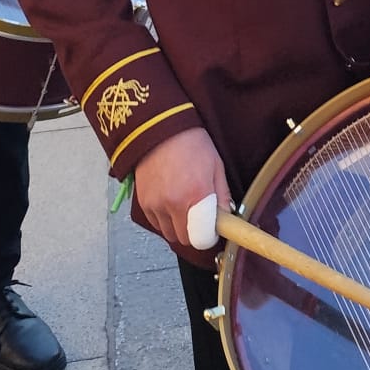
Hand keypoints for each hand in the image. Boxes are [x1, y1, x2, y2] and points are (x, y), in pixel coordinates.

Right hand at [132, 126, 231, 254]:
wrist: (160, 129)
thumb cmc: (191, 143)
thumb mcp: (216, 165)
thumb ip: (222, 195)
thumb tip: (226, 216)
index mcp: (196, 195)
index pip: (202, 238)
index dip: (210, 237)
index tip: (213, 230)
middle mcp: (174, 204)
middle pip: (185, 240)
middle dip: (195, 233)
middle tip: (201, 217)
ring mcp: (156, 205)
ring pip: (169, 234)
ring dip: (179, 226)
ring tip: (184, 206)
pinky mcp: (143, 203)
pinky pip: (156, 224)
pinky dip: (164, 219)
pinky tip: (170, 202)